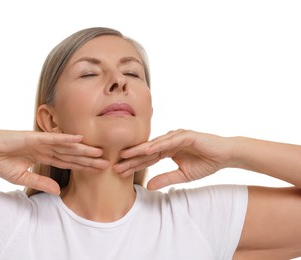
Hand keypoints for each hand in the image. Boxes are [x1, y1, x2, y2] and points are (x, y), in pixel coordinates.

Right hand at [0, 130, 108, 193]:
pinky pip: (54, 138)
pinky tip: (80, 139)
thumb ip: (41, 182)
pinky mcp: (34, 137)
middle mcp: (46, 148)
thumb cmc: (0, 162)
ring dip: (83, 149)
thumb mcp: (22, 177)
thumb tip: (58, 192)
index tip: (97, 169)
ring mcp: (41, 142)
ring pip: (67, 147)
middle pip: (72, 155)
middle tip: (106, 162)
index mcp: (43, 156)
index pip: (68, 162)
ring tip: (99, 152)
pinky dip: (67, 138)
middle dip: (89, 159)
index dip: (83, 166)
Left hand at [113, 129, 232, 189]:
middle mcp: (168, 142)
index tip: (119, 171)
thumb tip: (148, 187)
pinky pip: (170, 141)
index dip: (133, 165)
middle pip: (146, 151)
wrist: (225, 156)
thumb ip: (165, 179)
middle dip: (131, 158)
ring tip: (125, 155)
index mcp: (166, 151)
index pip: (146, 159)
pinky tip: (147, 149)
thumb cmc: (205, 163)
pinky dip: (158, 144)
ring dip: (140, 149)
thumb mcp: (182, 175)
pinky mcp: (186, 135)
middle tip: (115, 164)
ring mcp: (176, 137)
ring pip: (154, 144)